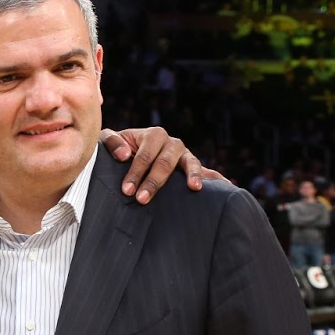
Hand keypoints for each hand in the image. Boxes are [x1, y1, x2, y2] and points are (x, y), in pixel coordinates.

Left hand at [102, 128, 221, 204]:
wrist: (125, 155)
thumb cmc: (116, 149)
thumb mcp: (107, 141)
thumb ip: (112, 143)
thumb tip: (124, 154)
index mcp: (152, 135)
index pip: (146, 154)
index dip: (136, 172)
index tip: (127, 190)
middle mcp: (171, 143)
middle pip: (166, 161)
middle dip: (154, 181)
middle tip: (141, 199)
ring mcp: (184, 155)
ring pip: (190, 162)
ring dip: (191, 175)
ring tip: (194, 188)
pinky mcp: (191, 167)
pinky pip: (207, 171)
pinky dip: (216, 178)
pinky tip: (227, 186)